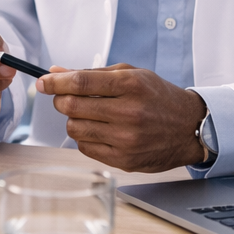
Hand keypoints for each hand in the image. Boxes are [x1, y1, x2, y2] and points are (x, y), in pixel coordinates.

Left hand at [35, 63, 206, 170]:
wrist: (190, 128)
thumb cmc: (159, 98)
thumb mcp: (132, 75)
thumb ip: (93, 73)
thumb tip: (56, 73)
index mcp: (131, 86)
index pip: (80, 82)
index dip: (55, 82)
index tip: (43, 82)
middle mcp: (129, 113)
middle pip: (72, 106)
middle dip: (60, 100)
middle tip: (65, 97)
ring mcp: (126, 139)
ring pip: (74, 128)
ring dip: (74, 120)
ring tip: (90, 115)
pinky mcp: (124, 160)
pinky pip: (85, 148)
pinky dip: (85, 138)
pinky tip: (100, 131)